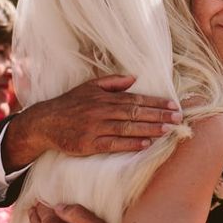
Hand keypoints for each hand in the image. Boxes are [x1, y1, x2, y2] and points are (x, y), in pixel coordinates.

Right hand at [3, 74, 182, 171]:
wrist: (44, 122)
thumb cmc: (71, 104)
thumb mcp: (90, 87)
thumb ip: (113, 82)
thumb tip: (135, 77)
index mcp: (105, 97)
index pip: (135, 99)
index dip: (156, 103)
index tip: (173, 105)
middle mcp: (101, 111)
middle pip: (135, 113)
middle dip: (158, 115)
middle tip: (178, 118)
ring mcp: (95, 128)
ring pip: (127, 128)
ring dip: (150, 129)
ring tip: (168, 130)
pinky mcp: (88, 144)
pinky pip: (113, 144)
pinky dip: (130, 144)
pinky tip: (146, 144)